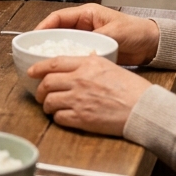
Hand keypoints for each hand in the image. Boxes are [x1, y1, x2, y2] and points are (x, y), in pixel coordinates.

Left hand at [32, 54, 152, 135]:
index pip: (54, 63)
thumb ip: (92, 62)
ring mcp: (79, 99)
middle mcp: (79, 80)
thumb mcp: (111, 66)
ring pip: (50, 101)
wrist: (144, 109)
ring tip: (49, 107)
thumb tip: (84, 57)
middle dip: (40, 89)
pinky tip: (61, 117)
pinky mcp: (82, 118)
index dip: (38, 67)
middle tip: (40, 93)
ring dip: (46, 105)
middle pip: (47, 82)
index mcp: (87, 64)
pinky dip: (57, 117)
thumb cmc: (133, 89)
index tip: (31, 71)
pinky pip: (59, 117)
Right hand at [35, 4, 158, 65]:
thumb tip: (82, 50)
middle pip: (59, 31)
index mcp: (87, 14)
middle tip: (34, 52)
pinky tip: (63, 70)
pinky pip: (76, 55)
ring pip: (65, 44)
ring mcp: (88, 38)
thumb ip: (98, 38)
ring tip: (45, 63)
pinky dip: (68, 61)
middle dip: (46, 41)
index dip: (44, 25)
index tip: (34, 36)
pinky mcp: (93, 50)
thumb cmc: (136, 32)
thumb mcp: (116, 32)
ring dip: (56, 52)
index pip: (59, 17)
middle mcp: (84, 25)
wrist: (153, 45)